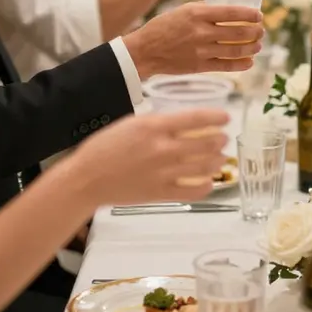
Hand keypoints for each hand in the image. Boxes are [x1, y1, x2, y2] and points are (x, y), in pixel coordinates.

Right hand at [71, 109, 230, 205]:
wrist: (86, 179)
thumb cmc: (105, 146)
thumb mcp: (132, 123)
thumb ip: (158, 122)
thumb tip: (183, 122)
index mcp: (154, 126)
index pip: (195, 118)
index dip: (216, 117)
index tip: (226, 118)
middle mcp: (163, 148)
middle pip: (205, 144)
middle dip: (220, 141)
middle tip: (223, 139)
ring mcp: (163, 173)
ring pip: (204, 167)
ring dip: (217, 162)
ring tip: (220, 158)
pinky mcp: (160, 193)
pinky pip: (192, 192)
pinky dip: (205, 187)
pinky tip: (208, 182)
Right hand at [124, 3, 263, 78]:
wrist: (144, 50)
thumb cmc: (164, 27)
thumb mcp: (183, 10)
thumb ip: (205, 10)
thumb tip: (229, 9)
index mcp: (197, 13)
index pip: (232, 12)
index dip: (250, 14)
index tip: (259, 15)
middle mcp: (201, 31)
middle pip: (239, 31)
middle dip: (255, 31)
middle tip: (261, 31)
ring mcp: (201, 50)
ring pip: (236, 49)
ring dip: (252, 48)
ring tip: (258, 45)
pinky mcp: (199, 66)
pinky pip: (226, 66)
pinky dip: (241, 64)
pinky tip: (249, 61)